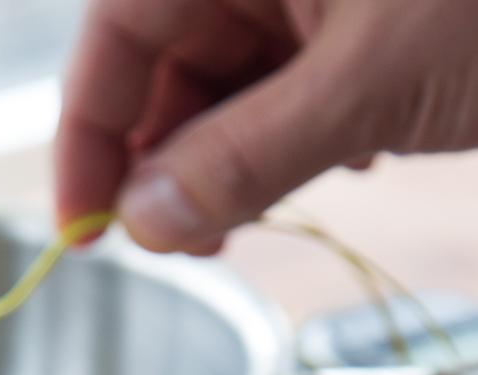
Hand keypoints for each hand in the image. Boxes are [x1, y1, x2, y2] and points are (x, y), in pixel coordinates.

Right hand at [55, 0, 477, 252]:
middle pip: (175, 58)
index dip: (91, 133)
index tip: (85, 225)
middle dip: (168, 155)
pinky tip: (333, 172)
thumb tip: (147, 218)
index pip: (118, 31)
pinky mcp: (392, 27)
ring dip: (235, 157)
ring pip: (243, 80)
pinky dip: (303, 139)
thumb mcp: (363, 89)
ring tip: (241, 224)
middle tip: (179, 244)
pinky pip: (310, 88)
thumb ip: (241, 158)